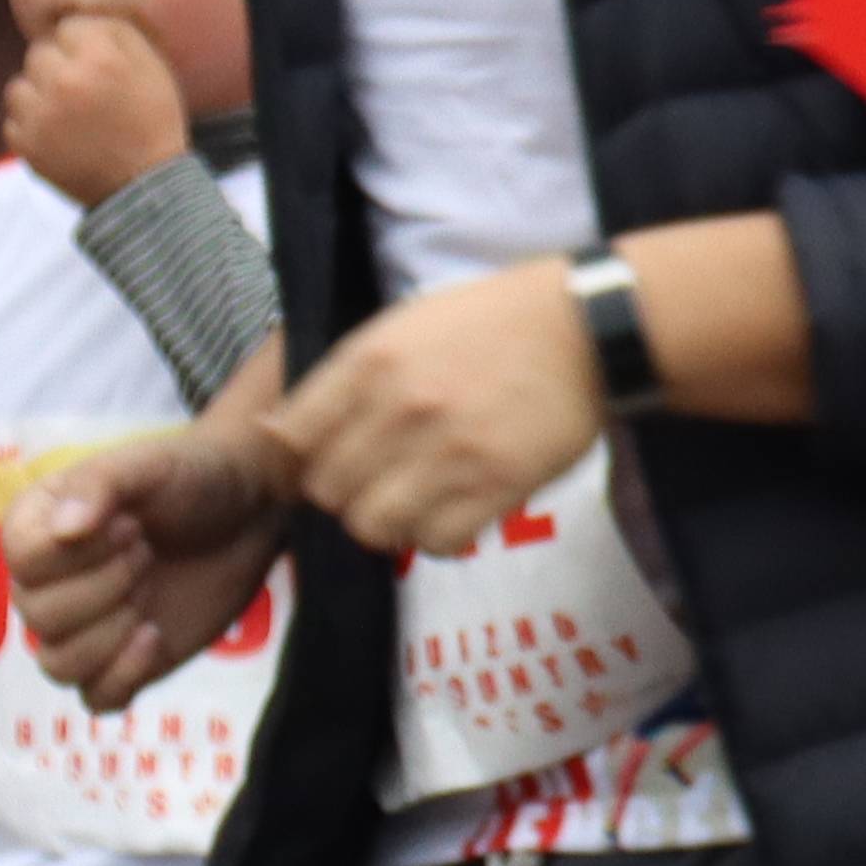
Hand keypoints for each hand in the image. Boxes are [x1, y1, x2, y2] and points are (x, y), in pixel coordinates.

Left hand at [0, 5, 193, 206]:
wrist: (144, 187)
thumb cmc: (152, 121)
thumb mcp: (153, 68)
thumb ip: (115, 32)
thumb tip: (77, 18)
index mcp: (100, 58)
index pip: (67, 29)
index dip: (85, 47)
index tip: (99, 69)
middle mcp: (64, 80)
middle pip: (38, 54)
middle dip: (57, 68)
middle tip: (83, 95)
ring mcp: (40, 114)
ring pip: (18, 86)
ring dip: (38, 97)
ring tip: (68, 117)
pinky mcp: (25, 144)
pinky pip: (13, 121)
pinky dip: (32, 129)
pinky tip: (60, 138)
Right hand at [11, 422, 293, 709]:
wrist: (248, 508)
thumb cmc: (190, 476)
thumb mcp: (147, 465)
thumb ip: (100, 486)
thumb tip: (64, 530)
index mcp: (36, 528)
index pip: (22, 561)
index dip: (78, 554)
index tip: (131, 527)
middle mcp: (47, 583)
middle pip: (38, 617)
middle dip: (105, 587)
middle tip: (147, 553)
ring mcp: (83, 627)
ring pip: (58, 666)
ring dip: (110, 635)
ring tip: (149, 591)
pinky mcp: (122, 662)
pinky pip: (97, 699)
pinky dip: (123, 677)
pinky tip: (156, 636)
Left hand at [270, 263, 605, 558]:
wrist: (585, 327)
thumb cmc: (492, 322)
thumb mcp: (404, 326)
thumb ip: (345, 377)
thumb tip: (280, 433)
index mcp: (370, 362)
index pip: (292, 439)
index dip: (301, 460)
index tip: (325, 462)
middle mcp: (400, 408)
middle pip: (328, 491)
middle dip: (347, 493)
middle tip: (379, 482)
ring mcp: (449, 450)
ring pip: (374, 526)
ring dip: (390, 523)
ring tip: (415, 505)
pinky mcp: (497, 484)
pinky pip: (438, 542)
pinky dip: (439, 539)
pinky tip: (454, 515)